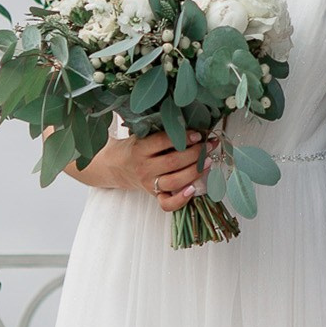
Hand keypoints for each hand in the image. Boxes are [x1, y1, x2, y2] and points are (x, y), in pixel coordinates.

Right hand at [70, 129, 204, 209]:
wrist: (116, 167)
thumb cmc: (136, 147)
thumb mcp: (143, 135)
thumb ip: (162, 131)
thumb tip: (192, 122)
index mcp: (140, 148)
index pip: (163, 142)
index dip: (183, 137)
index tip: (198, 134)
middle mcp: (144, 167)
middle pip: (173, 162)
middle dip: (195, 153)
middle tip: (208, 146)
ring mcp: (149, 183)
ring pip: (174, 181)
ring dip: (194, 172)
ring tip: (208, 162)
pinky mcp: (154, 195)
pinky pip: (167, 203)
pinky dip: (181, 199)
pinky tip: (193, 189)